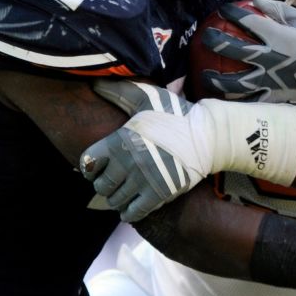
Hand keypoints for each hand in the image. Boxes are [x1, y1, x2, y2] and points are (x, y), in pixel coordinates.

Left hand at [80, 81, 206, 222]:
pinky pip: (132, 213)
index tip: (99, 166)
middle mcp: (128, 163)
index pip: (88, 162)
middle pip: (100, 185)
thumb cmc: (174, 114)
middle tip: (113, 180)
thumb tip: (94, 82)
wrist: (207, 136)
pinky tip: (132, 205)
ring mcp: (143, 181)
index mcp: (120, 140)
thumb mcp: (146, 97)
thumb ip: (118, 92)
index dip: (90, 166)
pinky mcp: (158, 196)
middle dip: (104, 184)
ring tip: (124, 192)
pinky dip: (129, 212)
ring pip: (115, 201)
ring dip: (117, 198)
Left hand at [199, 0, 295, 104]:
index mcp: (278, 36)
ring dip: (216, 80)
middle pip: (234, 49)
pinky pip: (249, 102)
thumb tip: (258, 0)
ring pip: (235, 83)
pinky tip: (222, 101)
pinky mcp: (273, 99)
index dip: (231, 13)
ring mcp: (270, 81)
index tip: (222, 11)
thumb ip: (279, 10)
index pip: (247, 20)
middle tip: (205, 38)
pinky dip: (234, 103)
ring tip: (205, 77)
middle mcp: (270, 58)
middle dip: (215, 41)